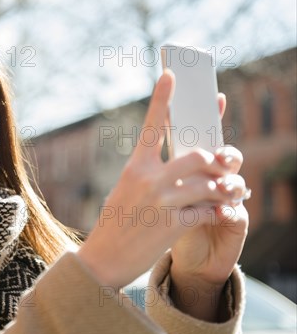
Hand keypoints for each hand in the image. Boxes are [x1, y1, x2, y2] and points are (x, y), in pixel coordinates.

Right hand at [78, 70, 247, 293]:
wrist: (104, 259)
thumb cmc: (117, 222)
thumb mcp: (127, 190)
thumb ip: (154, 173)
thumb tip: (191, 162)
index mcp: (134, 167)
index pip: (152, 125)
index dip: (163, 98)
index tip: (172, 74)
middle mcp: (148, 179)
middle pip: (198, 155)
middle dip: (217, 161)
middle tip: (224, 167)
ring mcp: (161, 202)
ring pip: (209, 183)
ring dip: (224, 188)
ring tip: (229, 192)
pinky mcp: (173, 225)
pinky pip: (208, 211)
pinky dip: (217, 212)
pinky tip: (216, 214)